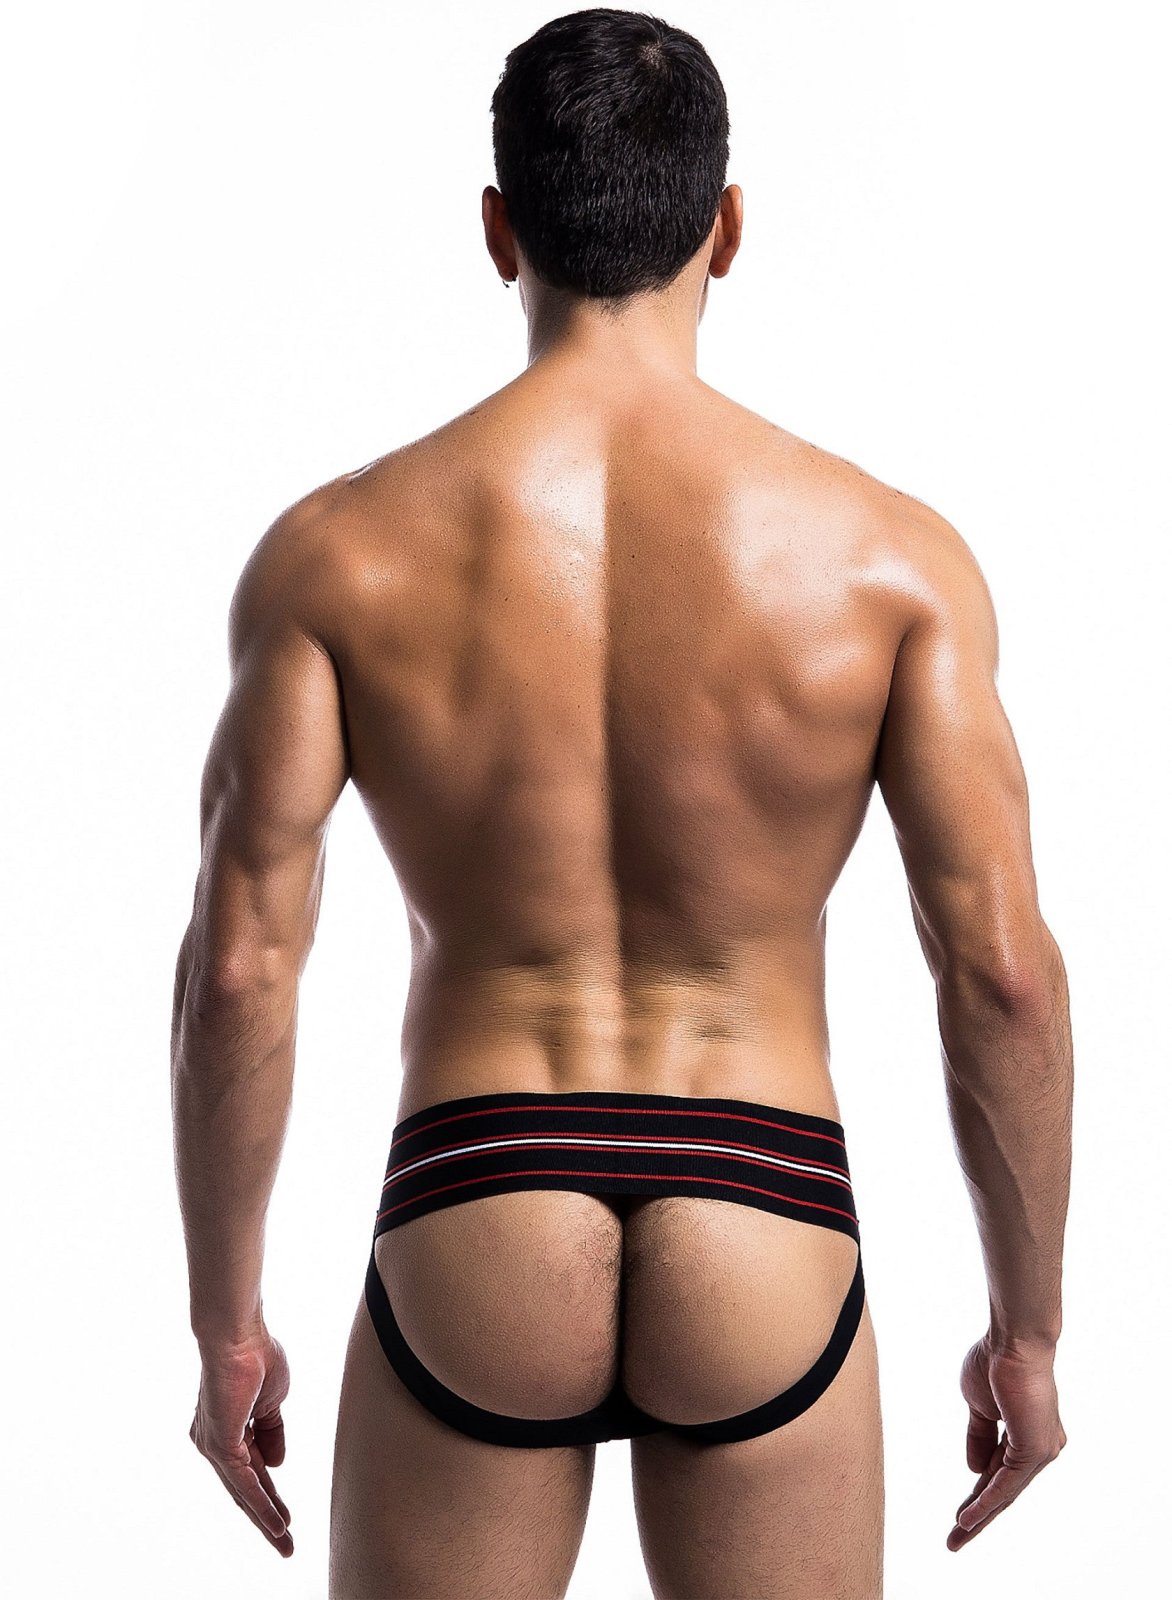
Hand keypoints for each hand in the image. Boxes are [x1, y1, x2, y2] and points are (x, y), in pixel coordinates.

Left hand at [190, 1327, 293, 1556]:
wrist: (238, 1337)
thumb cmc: (256, 1357)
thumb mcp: (273, 1402)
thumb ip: (273, 1433)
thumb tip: (276, 1465)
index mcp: (228, 1429)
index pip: (252, 1471)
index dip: (270, 1495)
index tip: (287, 1517)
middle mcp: (215, 1442)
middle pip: (245, 1489)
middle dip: (267, 1516)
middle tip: (286, 1543)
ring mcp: (215, 1446)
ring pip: (244, 1492)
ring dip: (266, 1519)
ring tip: (285, 1543)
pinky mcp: (220, 1446)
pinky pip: (244, 1483)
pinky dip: (261, 1504)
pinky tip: (276, 1522)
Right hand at [947, 1331, 1065, 1550]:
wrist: (1013, 1342)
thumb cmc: (996, 1363)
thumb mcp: (979, 1406)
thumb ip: (979, 1437)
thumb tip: (974, 1470)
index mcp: (1027, 1434)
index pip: (998, 1473)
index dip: (977, 1494)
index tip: (958, 1514)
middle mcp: (1040, 1447)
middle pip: (1003, 1490)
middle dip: (977, 1515)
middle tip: (955, 1539)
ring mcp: (1040, 1451)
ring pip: (1004, 1493)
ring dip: (978, 1517)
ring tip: (956, 1538)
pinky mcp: (1035, 1451)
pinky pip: (1005, 1485)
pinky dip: (986, 1502)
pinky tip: (968, 1518)